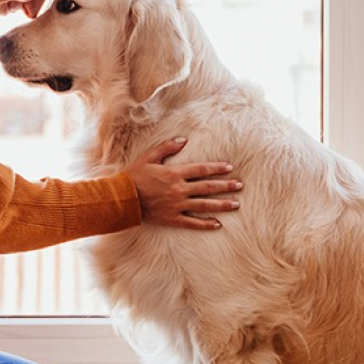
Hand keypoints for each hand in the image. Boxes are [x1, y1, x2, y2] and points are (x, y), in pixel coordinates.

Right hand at [125, 137, 241, 230]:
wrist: (123, 198)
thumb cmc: (134, 176)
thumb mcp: (149, 157)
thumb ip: (167, 147)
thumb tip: (183, 139)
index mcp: (175, 173)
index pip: (201, 169)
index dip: (217, 168)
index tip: (229, 168)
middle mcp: (179, 189)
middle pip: (208, 187)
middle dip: (226, 186)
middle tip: (240, 186)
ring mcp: (177, 205)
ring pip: (204, 205)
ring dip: (222, 204)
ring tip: (236, 204)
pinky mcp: (172, 218)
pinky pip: (192, 222)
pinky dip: (205, 223)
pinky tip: (217, 224)